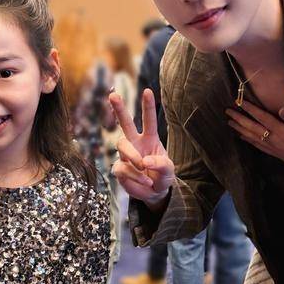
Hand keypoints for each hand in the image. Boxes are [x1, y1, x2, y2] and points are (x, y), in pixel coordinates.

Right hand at [108, 88, 174, 208]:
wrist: (154, 193)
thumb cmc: (162, 177)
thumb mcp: (169, 171)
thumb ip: (161, 164)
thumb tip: (145, 162)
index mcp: (150, 139)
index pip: (149, 120)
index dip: (147, 106)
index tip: (147, 91)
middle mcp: (135, 143)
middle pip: (125, 123)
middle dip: (119, 109)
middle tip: (113, 95)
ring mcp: (125, 155)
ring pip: (121, 145)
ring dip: (133, 156)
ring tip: (143, 167)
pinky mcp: (119, 169)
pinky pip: (122, 168)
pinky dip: (134, 176)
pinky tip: (144, 180)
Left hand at [226, 101, 283, 182]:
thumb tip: (281, 108)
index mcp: (281, 132)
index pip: (262, 117)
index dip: (250, 109)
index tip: (239, 101)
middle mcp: (273, 140)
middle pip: (252, 127)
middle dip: (239, 119)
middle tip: (227, 111)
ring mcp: (273, 148)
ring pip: (252, 137)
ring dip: (240, 129)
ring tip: (230, 123)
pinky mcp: (276, 154)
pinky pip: (257, 146)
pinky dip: (248, 140)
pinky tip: (243, 138)